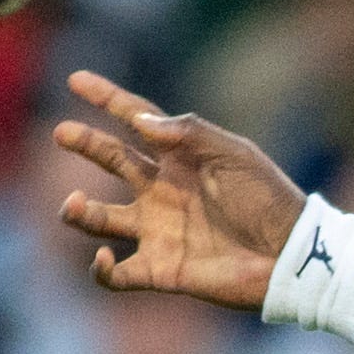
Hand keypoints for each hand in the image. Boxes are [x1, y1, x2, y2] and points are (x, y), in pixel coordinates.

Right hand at [53, 71, 305, 314]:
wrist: (291, 258)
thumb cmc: (268, 200)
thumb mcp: (234, 155)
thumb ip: (189, 133)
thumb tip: (141, 121)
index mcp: (181, 158)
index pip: (135, 121)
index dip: (106, 99)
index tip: (75, 79)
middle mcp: (162, 191)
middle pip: (112, 160)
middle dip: (85, 144)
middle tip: (63, 133)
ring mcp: (159, 231)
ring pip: (101, 220)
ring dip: (80, 213)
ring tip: (74, 204)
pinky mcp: (162, 270)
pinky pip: (118, 274)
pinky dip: (101, 271)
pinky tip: (104, 259)